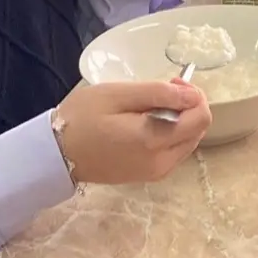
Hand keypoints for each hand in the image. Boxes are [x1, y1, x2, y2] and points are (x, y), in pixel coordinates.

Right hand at [54, 78, 210, 184]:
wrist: (56, 154)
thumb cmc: (82, 118)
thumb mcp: (118, 94)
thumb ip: (159, 94)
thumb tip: (192, 95)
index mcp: (154, 141)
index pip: (201, 117)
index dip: (193, 95)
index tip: (170, 82)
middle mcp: (162, 162)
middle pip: (198, 129)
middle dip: (188, 107)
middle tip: (160, 91)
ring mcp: (156, 172)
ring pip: (188, 141)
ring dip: (180, 120)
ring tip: (150, 107)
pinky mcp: (149, 175)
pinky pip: (174, 151)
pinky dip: (170, 134)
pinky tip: (147, 123)